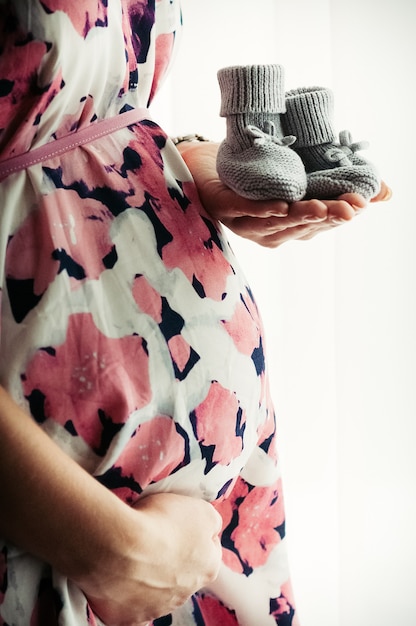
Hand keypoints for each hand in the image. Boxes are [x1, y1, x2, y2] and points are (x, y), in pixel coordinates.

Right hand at [78, 492, 221, 625]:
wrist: (119, 545)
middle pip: (181, 573)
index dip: (193, 533)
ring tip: (131, 553)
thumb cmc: (161, 523)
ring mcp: (155, 608)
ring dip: (147, 576)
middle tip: (153, 537)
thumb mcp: (201, 509)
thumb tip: (212, 528)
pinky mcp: (127, 617)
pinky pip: (128, 607)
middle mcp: (185, 594)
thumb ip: (212, 522)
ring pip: (155, 591)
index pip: (209, 550)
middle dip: (170, 558)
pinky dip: (124, 595)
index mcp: (207, 568)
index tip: (177, 523)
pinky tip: (117, 577)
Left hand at [178, 141, 391, 247]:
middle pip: (305, 224)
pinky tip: (280, 205)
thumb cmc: (259, 176)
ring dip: (301, 216)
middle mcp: (274, 231)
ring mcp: (249, 224)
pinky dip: (263, 210)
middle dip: (330, 216)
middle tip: (353, 206)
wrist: (210, 168)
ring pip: (279, 222)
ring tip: (322, 207)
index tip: (367, 201)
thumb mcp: (303, 176)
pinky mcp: (226, 210)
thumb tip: (387, 193)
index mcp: (294, 225)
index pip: (325, 222)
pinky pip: (247, 211)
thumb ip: (340, 184)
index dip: (346, 212)